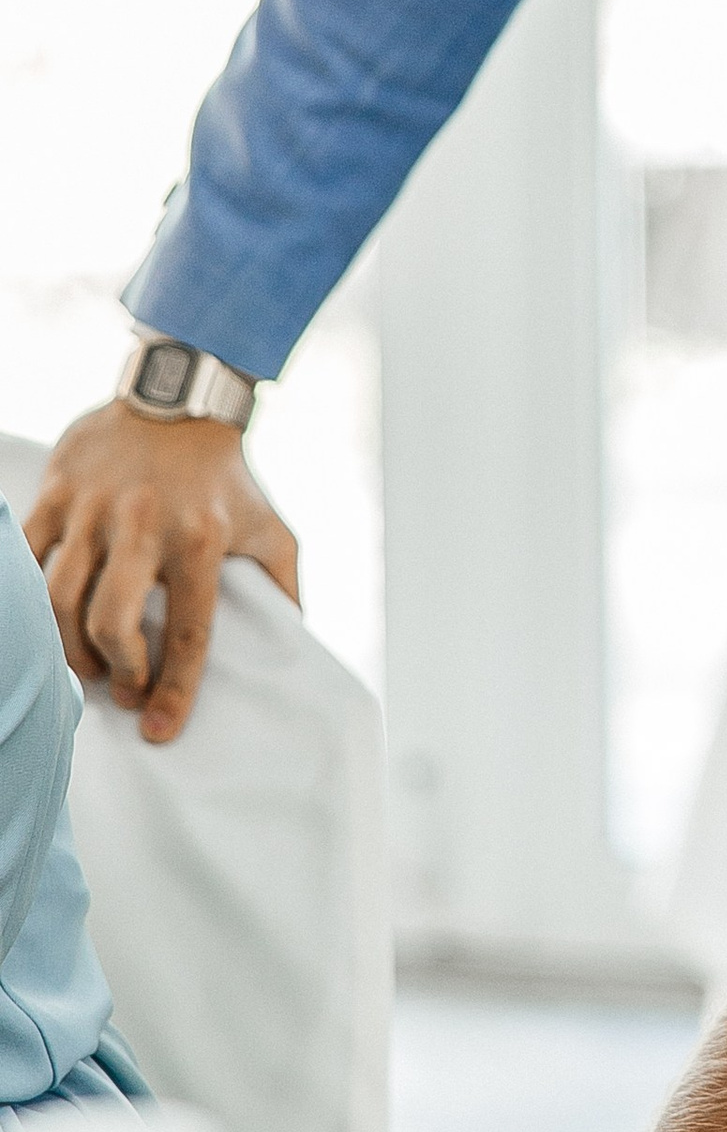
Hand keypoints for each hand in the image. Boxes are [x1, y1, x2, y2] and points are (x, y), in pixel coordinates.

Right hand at [23, 404, 298, 741]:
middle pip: (112, 621)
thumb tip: (294, 640)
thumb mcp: (269, 527)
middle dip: (116, 670)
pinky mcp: (57, 493)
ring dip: (69, 647)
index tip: (162, 729)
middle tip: (125, 691)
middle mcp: (146, 526)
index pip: (188, 631)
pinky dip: (23, 597)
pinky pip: (24, 555)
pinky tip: (42, 624)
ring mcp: (95, 510)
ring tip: (90, 667)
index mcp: (202, 540)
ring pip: (59, 597)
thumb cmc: (227, 479)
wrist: (181, 401)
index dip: (175, 688)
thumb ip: (281, 586)